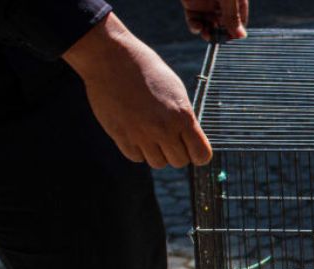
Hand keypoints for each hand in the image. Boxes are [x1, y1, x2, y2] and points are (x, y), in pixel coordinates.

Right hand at [63, 13, 212, 167]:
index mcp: (182, 116)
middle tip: (168, 136)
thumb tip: (191, 140)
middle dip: (176, 152)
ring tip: (151, 132)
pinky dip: (138, 150)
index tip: (192, 147)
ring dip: (157, 152)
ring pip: (158, 163)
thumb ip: (185, 118)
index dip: (198, 154)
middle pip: (179, 162)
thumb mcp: (176, 90)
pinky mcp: (121, 137)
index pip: (201, 155)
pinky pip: (136, 158)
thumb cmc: (147, 71)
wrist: (112, 59)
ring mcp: (141, 135)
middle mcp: (163, 129)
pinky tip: (136, 132)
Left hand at [181, 0, 248, 40]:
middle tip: (217, 39)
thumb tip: (241, 36)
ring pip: (208, 25)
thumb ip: (232, 16)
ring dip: (207, 33)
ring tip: (206, 35)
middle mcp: (221, 4)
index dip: (235, 31)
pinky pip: (194, 21)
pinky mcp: (191, 5)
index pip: (239, 21)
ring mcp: (206, 5)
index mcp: (235, 0)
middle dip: (220, 33)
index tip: (231, 38)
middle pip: (223, 25)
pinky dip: (195, 27)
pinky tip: (197, 27)